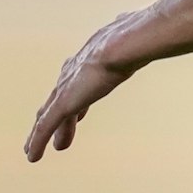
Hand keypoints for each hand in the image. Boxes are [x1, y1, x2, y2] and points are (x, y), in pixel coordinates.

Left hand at [25, 12, 145, 161]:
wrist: (124, 46)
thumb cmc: (137, 43)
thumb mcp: (140, 45)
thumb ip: (142, 44)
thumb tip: (158, 33)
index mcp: (88, 62)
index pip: (76, 84)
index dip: (75, 101)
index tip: (77, 114)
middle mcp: (71, 75)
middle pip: (57, 101)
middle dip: (56, 120)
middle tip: (57, 138)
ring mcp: (65, 89)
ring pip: (47, 117)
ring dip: (42, 134)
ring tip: (35, 152)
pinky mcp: (62, 104)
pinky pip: (45, 127)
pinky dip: (37, 142)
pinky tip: (33, 158)